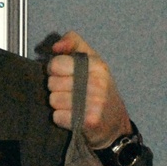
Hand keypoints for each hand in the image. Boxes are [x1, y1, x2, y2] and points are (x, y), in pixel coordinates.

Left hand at [47, 31, 130, 147]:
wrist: (114, 122)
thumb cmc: (99, 89)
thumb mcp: (91, 60)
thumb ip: (73, 43)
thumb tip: (56, 47)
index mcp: (96, 65)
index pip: (56, 64)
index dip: (54, 70)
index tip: (63, 75)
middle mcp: (97, 83)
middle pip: (52, 83)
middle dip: (56, 88)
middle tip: (70, 92)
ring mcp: (95, 103)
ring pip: (53, 100)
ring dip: (59, 104)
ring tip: (72, 105)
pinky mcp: (89, 122)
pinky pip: (57, 117)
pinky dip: (62, 119)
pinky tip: (73, 116)